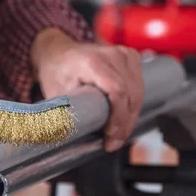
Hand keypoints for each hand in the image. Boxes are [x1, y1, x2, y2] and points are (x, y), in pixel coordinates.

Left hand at [31, 28, 143, 151]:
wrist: (59, 52)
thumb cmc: (56, 72)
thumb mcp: (56, 94)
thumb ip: (67, 114)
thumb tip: (73, 140)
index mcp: (91, 62)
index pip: (117, 91)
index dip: (118, 118)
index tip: (111, 138)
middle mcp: (111, 54)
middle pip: (130, 95)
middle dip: (124, 124)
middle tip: (113, 143)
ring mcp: (124, 54)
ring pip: (137, 93)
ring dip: (130, 118)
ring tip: (117, 136)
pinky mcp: (131, 57)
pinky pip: (139, 87)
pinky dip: (133, 106)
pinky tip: (123, 119)